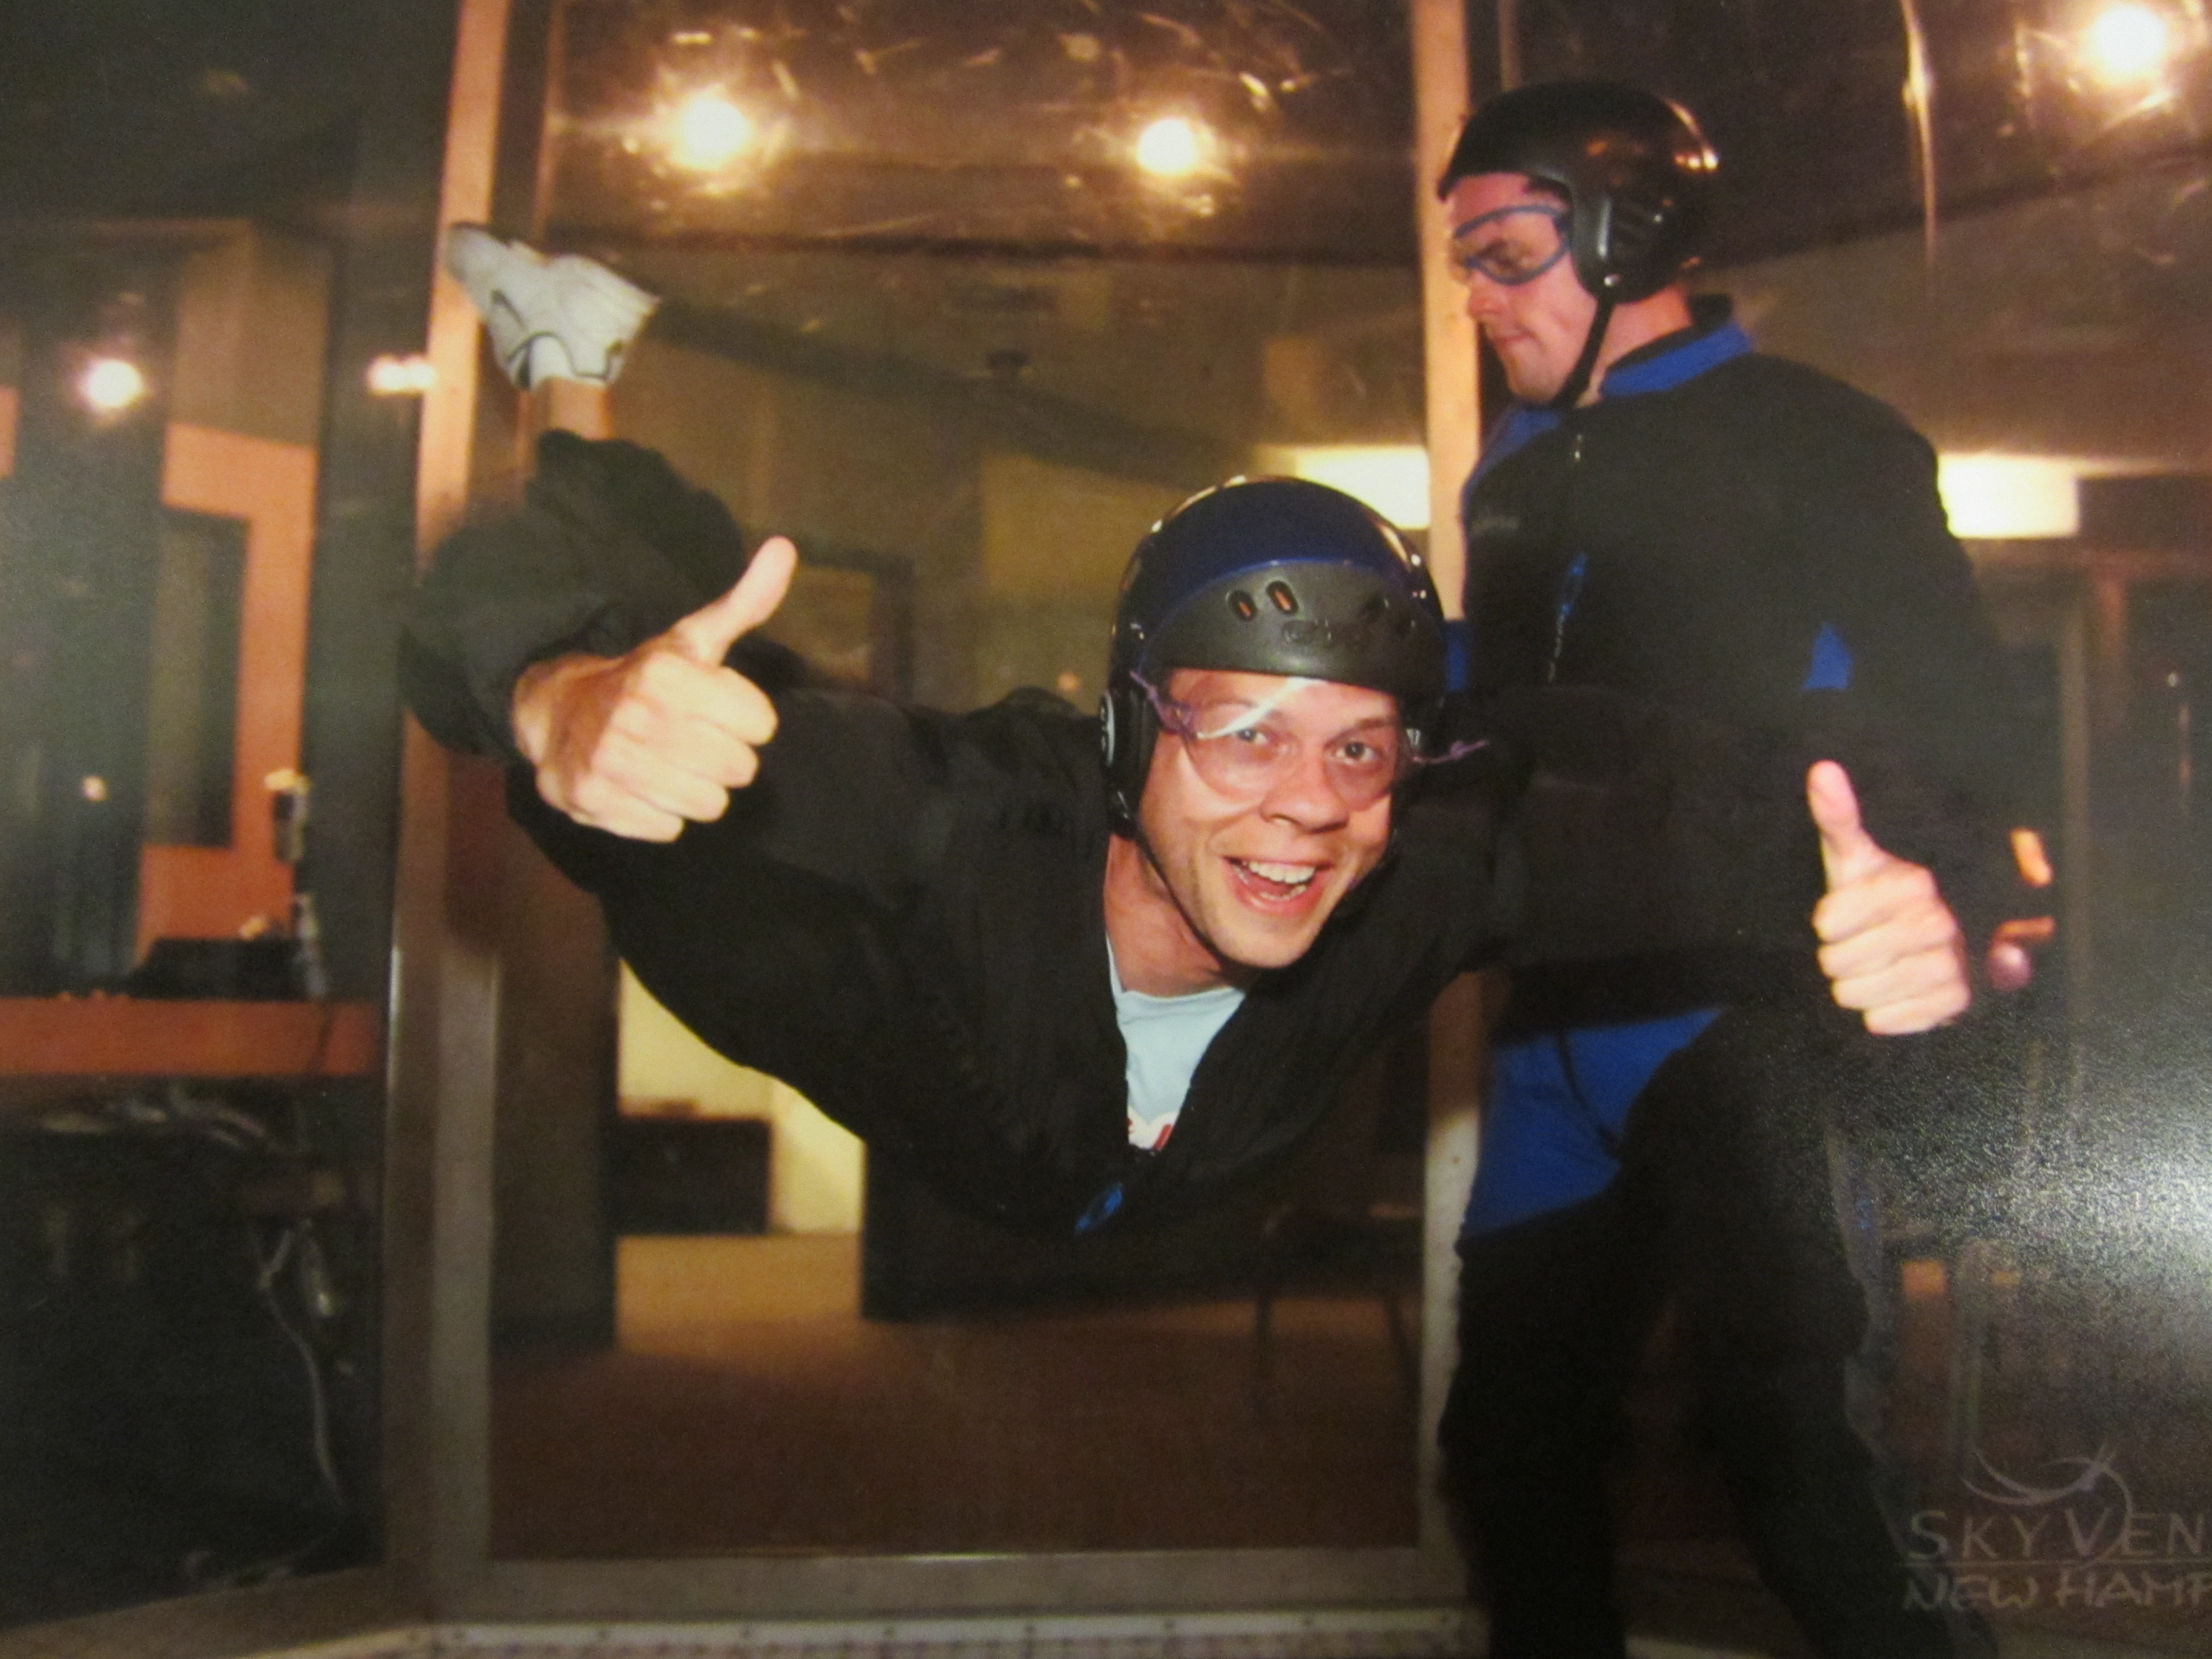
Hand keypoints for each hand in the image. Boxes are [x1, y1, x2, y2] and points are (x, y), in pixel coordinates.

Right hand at [511, 537, 796, 839]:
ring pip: (709, 805)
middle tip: (696, 741)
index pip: (762, 724)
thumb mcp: (692, 639)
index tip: (720, 710)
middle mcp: (635, 717)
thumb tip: (784, 548)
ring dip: (699, 789)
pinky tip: (644, 786)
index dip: (747, 719)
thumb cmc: (645, 679)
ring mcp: (610, 763)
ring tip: (671, 764)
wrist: (558, 711)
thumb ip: (744, 602)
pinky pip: (669, 828)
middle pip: (740, 770)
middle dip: (727, 758)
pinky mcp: (594, 802)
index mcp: (666, 674)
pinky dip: (663, 814)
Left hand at [1807, 759, 1970, 1034]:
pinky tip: (1884, 995)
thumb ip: (1839, 818)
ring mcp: (1952, 963)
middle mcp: (1941, 921)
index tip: (1829, 922)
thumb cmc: (1876, 897)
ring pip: (1861, 993)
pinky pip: (1886, 1019)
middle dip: (1834, 959)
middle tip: (1845, 951)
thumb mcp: (1853, 858)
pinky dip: (1876, 1013)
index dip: (1824, 925)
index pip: (1832, 921)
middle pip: (1843, 961)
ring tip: (1862, 972)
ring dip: (1850, 988)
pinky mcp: (1956, 1002)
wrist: (1918, 947)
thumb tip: (1822, 770)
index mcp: (1914, 883)